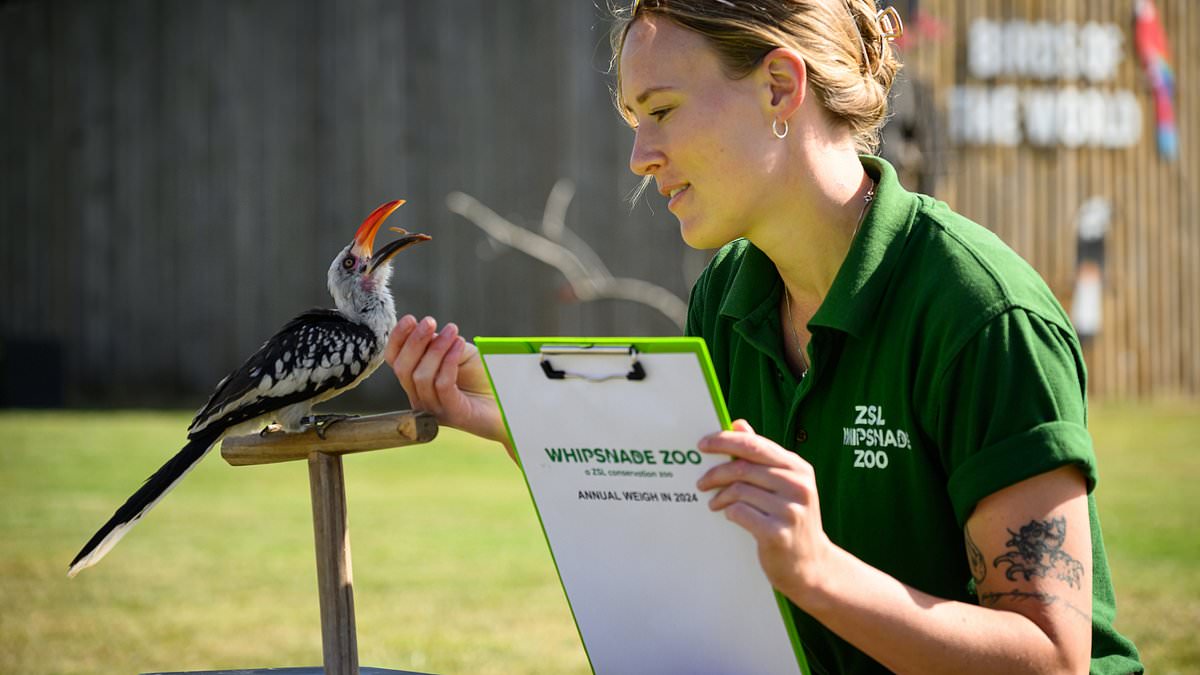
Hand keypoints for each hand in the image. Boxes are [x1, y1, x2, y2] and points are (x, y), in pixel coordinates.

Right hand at [384, 315, 509, 452]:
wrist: (509, 401)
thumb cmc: (482, 377)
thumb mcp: (459, 353)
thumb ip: (440, 344)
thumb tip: (427, 332)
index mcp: (416, 381)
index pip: (395, 361)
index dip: (397, 339)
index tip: (410, 319)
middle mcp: (420, 397)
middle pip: (403, 369)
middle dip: (415, 341)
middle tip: (430, 321)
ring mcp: (435, 409)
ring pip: (421, 377)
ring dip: (436, 348)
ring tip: (452, 331)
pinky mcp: (454, 414)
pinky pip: (442, 385)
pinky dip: (448, 362)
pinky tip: (459, 345)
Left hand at [696, 419, 833, 604]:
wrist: (810, 564)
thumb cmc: (790, 518)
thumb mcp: (784, 483)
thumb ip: (761, 454)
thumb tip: (738, 424)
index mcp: (798, 468)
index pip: (755, 446)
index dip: (726, 442)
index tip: (703, 444)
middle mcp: (798, 486)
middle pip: (743, 467)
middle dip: (716, 472)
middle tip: (701, 482)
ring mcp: (791, 510)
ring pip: (739, 491)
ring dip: (720, 496)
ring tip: (715, 502)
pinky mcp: (778, 533)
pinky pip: (740, 513)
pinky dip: (728, 512)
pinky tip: (728, 515)